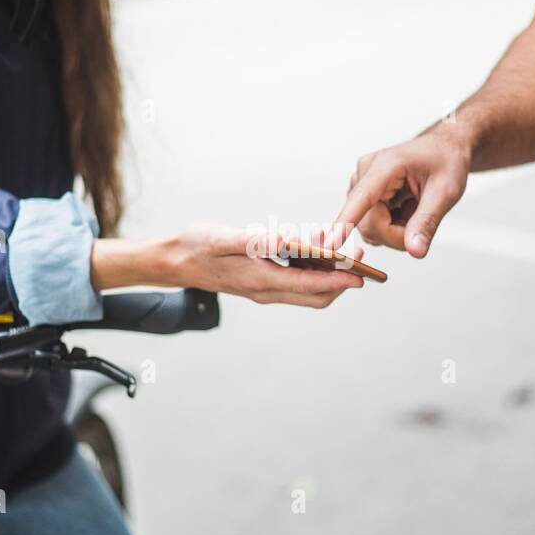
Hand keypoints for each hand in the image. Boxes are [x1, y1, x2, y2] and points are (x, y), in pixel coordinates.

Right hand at [165, 225, 364, 307]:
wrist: (174, 262)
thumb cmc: (196, 247)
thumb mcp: (222, 238)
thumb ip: (254, 240)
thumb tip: (285, 239)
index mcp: (260, 280)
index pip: (309, 285)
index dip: (338, 281)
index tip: (361, 275)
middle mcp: (265, 291)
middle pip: (315, 296)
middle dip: (341, 281)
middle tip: (359, 259)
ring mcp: (263, 290)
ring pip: (306, 291)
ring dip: (327, 275)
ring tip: (342, 251)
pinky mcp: (261, 284)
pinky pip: (294, 281)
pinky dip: (309, 269)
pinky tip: (312, 247)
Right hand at [329, 125, 471, 256]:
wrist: (443, 148)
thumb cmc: (446, 162)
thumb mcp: (445, 192)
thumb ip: (427, 222)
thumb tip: (414, 251)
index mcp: (386, 166)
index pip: (361, 199)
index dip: (345, 223)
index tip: (328, 244)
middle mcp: (365, 172)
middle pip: (368, 224)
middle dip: (395, 234)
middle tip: (421, 223)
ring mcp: (361, 183)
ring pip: (368, 227)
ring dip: (394, 230)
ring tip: (414, 209)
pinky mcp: (362, 193)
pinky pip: (370, 223)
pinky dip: (391, 226)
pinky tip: (404, 209)